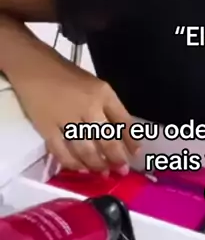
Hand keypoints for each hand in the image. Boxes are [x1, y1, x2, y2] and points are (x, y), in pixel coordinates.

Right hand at [12, 48, 137, 172]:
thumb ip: (107, 106)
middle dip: (117, 158)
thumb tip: (119, 134)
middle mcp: (89, 107)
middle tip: (122, 170)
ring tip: (103, 172)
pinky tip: (80, 169)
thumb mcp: (95, 85)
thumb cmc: (66, 75)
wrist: (34, 67)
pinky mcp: (47, 128)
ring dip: (97, 164)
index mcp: (103, 94)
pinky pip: (62, 152)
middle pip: (108, 140)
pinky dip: (72, 164)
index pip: (124, 121)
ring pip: (87, 150)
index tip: (135, 153)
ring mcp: (67, 119)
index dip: (131, 140)